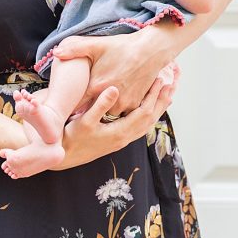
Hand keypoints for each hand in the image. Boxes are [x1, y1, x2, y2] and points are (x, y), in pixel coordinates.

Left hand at [51, 26, 175, 114]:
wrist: (151, 50)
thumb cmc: (121, 47)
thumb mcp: (97, 45)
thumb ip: (75, 49)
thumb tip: (56, 52)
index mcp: (96, 86)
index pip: (76, 106)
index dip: (70, 109)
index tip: (64, 112)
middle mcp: (109, 99)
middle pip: (92, 112)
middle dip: (86, 112)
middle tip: (78, 113)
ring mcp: (124, 104)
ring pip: (108, 114)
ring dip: (104, 111)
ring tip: (98, 107)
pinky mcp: (135, 105)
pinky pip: (122, 113)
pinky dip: (118, 109)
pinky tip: (115, 103)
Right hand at [53, 74, 176, 170]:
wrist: (65, 157)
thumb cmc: (72, 138)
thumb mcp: (84, 120)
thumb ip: (101, 104)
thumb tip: (115, 89)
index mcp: (120, 132)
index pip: (144, 112)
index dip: (153, 96)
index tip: (160, 81)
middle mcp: (125, 138)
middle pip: (150, 119)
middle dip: (161, 102)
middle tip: (171, 85)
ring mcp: (122, 140)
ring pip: (147, 124)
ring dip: (157, 109)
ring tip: (166, 95)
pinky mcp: (118, 140)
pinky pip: (140, 127)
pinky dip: (148, 115)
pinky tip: (148, 109)